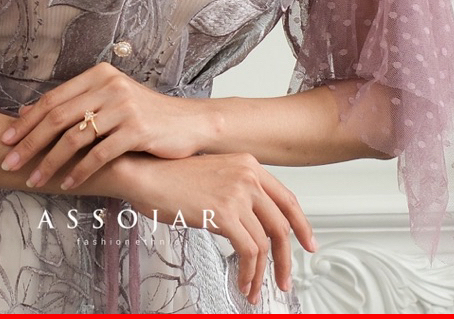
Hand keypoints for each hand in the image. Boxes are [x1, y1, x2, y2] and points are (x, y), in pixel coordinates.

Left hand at [0, 62, 211, 189]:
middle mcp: (109, 86)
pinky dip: (80, 171)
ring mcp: (123, 107)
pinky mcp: (137, 130)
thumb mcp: (109, 100)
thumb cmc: (144, 113)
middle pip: (58, 117)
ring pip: (75, 138)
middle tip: (9, 163)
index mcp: (98, 75)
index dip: (27, 121)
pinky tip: (68, 184)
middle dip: (29, 143)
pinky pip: (99, 154)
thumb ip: (75, 103)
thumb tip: (27, 111)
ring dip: (50, 163)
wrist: (187, 123)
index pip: (53, 99)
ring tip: (34, 180)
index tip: (6, 140)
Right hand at [120, 151, 317, 306]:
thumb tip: (254, 221)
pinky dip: (249, 272)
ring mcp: (238, 193)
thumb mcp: (214, 175)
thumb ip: (238, 191)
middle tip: (284, 278)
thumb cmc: (171, 177)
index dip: (301, 226)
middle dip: (286, 258)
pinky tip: (242, 281)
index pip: (287, 199)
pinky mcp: (225, 213)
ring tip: (253, 288)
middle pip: (282, 223)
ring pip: (266, 243)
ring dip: (262, 273)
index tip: (307, 244)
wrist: (146, 174)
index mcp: (249, 164)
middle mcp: (248, 175)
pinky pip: (249, 251)